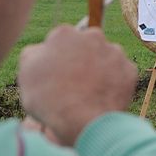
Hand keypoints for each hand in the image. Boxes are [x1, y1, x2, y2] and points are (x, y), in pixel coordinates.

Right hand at [18, 25, 137, 145]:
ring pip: (105, 57)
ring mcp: (114, 52)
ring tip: (89, 92)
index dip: (57, 59)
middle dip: (81, 59)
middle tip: (74, 83)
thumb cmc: (49, 99)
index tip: (57, 74)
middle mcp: (92, 36)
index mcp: (64, 33)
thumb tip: (42, 49)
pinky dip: (113, 83)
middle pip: (85, 45)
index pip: (60, 41)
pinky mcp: (129, 69)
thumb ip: (34, 54)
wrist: (82, 122)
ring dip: (99, 69)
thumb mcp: (26, 73)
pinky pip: (120, 74)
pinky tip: (102, 97)